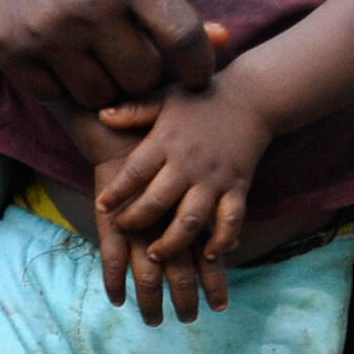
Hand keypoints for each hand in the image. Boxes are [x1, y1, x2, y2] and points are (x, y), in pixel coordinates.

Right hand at [0, 0, 216, 111]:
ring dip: (104, 83)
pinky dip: (62, 83)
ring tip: (94, 58)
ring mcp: (43, 31)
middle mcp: (85, 5)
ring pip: (99, 94)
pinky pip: (54, 93)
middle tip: (133, 59)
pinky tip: (58, 56)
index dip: (199, 65)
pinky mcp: (7, 48)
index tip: (197, 73)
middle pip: (141, 76)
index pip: (183, 38)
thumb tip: (221, 42)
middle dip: (144, 73)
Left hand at [90, 82, 271, 320]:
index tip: (102, 207)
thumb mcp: (164, 98)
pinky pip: (231, 220)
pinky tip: (211, 256)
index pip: (135, 171)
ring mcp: (215, 178)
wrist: (252, 98)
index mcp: (166, 141)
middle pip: (158, 201)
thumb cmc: (200, 99)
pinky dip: (223, 240)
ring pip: (192, 218)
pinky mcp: (239, 187)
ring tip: (156, 255)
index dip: (117, 191)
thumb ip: (134, 110)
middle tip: (123, 232)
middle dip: (137, 221)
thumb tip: (101, 115)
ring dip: (173, 241)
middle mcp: (189, 163)